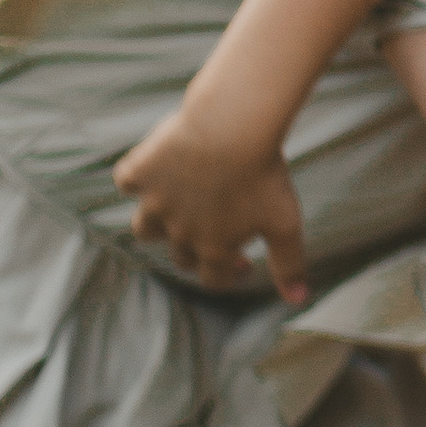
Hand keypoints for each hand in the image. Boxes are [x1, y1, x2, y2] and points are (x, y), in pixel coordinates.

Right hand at [114, 105, 308, 304]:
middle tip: (217, 228)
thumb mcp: (285, 223)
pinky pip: (127, 181)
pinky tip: (155, 167)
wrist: (231, 127)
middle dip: (196, 250)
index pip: (214, 279)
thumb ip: (289, 264)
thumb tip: (298, 299)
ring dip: (157, 223)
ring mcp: (155, 202)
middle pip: (180, 256)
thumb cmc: (263, 175)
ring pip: (144, 227)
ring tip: (176, 207)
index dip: (231, 273)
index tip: (245, 259)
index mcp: (214, 248)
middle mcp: (179, 231)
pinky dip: (136, 177)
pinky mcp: (140, 172)